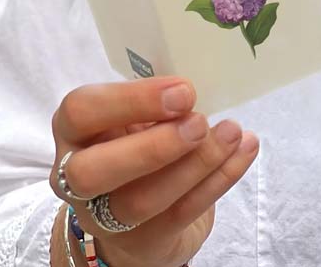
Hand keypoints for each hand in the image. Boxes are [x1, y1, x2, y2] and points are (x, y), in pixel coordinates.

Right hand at [49, 75, 257, 266]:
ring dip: (195, 163)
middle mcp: (76, 177)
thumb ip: (155, 101)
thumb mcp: (136, 116)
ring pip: (140, 199)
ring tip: (233, 133)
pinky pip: (181, 213)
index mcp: (75, 131)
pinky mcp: (144, 240)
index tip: (183, 91)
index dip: (129, 100)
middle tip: (200, 122)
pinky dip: (219, 179)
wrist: (140, 217)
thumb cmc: (138, 143)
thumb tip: (200, 79)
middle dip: (152, 146)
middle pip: (92, 171)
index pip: (80, 111)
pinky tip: (244, 150)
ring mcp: (106, 217)